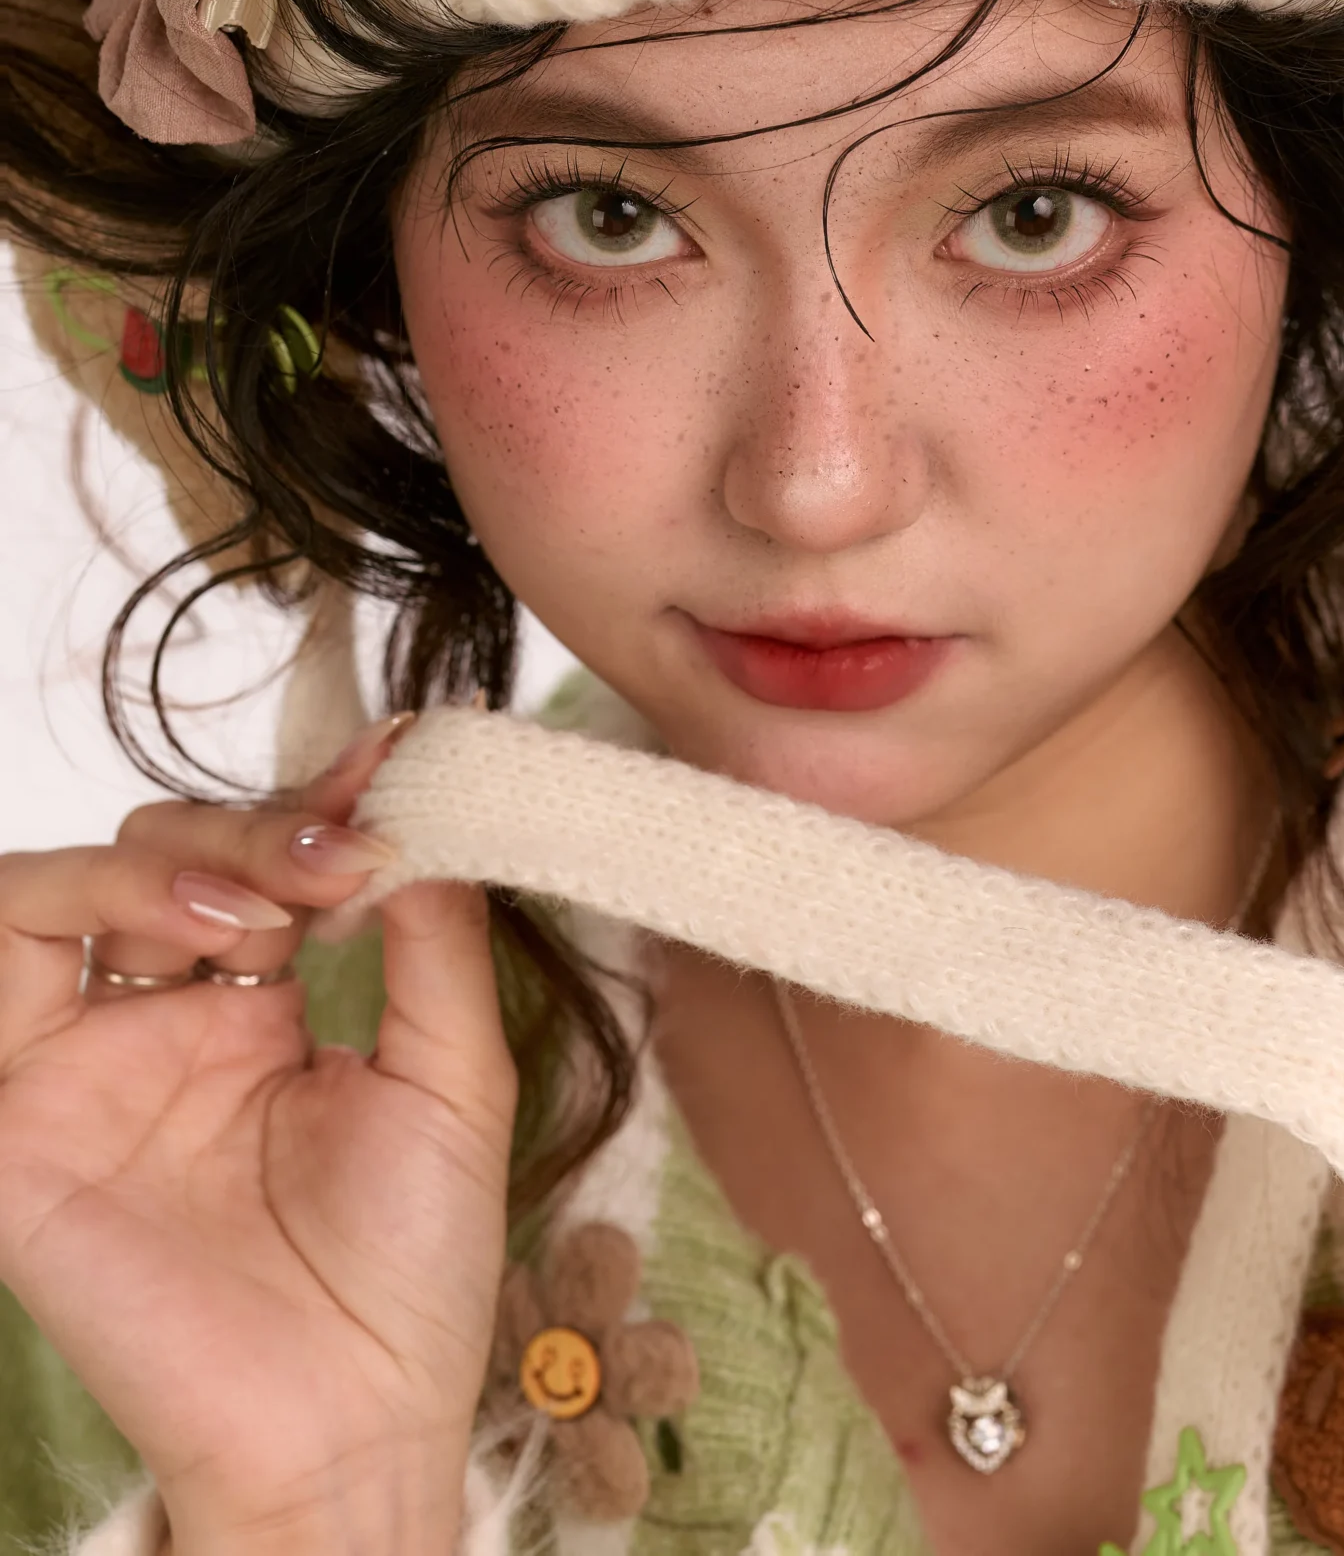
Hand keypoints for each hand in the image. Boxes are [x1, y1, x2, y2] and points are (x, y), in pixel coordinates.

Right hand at [0, 719, 517, 1555]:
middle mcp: (166, 1026)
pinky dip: (77, 897)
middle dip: (261, 823)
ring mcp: (89, 1066)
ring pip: (70, 884)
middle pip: (169, 852)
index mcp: (261, 1013)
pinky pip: (1, 965)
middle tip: (344, 851)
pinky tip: (201, 926)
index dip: (320, 801)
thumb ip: (437, 935)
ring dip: (173, 852)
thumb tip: (428, 795)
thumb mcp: (456, 1077)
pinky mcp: (25, 1115)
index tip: (397, 763)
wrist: (351, 1422)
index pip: (260, 859)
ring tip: (268, 894)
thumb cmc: (410, 1275)